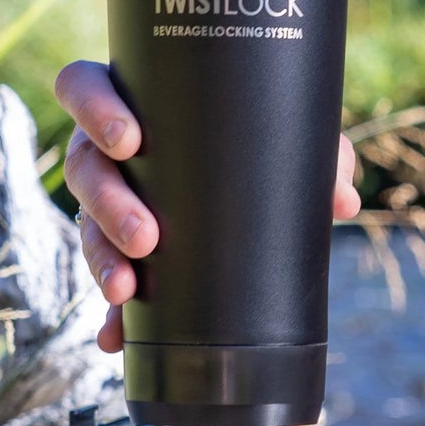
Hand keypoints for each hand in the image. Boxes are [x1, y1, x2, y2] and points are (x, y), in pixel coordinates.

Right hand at [55, 60, 360, 350]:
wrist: (254, 182)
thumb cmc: (257, 136)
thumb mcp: (286, 134)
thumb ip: (319, 152)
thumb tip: (341, 200)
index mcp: (131, 101)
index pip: (83, 86)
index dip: (93, 109)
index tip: (130, 141)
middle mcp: (106, 150)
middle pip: (83, 165)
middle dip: (107, 203)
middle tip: (146, 235)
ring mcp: (105, 201)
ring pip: (85, 225)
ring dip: (102, 258)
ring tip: (126, 289)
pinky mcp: (116, 250)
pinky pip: (106, 278)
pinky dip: (109, 315)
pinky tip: (115, 339)